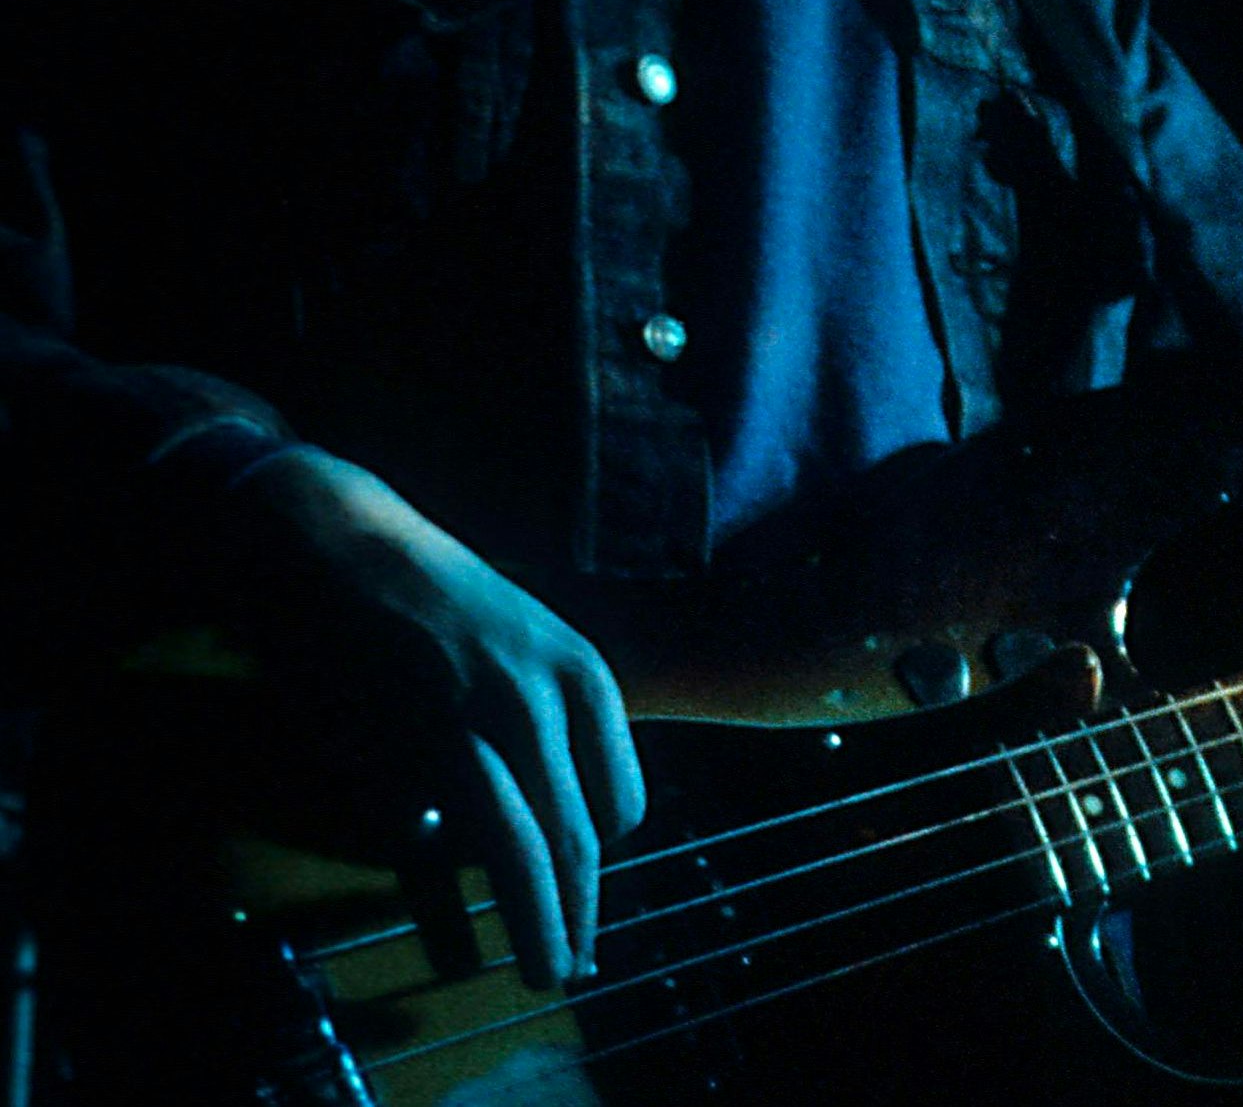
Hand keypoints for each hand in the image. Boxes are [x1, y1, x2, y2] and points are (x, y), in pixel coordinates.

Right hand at [224, 447, 645, 986]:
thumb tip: (571, 801)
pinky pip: (438, 856)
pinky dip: (451, 916)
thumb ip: (554, 716)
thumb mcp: (525, 640)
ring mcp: (474, 729)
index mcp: (583, 674)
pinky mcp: (402, 755)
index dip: (601, 855)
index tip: (586, 886)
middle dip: (580, 911)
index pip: (622, 802)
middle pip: (580, 839)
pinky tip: (460, 956)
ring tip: (544, 971)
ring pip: (525, 856)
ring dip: (539, 925)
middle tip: (576, 961)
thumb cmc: (438, 595)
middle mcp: (542, 702)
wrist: (343, 548)